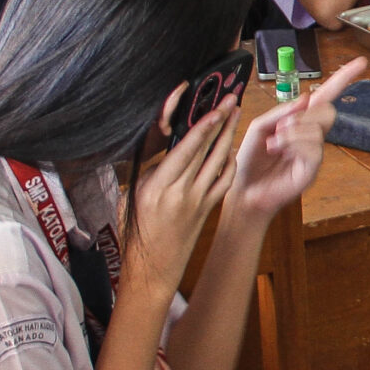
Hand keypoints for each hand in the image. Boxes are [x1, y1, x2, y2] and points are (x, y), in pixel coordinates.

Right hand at [129, 85, 240, 290]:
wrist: (152, 269)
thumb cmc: (136, 232)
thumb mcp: (134, 196)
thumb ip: (153, 171)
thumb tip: (170, 149)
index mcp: (158, 187)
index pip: (186, 149)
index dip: (203, 127)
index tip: (215, 109)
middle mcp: (181, 193)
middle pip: (206, 150)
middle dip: (221, 123)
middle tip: (231, 100)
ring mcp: (199, 201)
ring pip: (219, 163)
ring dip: (229, 137)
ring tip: (236, 115)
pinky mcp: (208, 210)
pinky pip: (223, 181)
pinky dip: (229, 162)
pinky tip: (231, 148)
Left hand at [227, 58, 363, 216]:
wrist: (242, 190)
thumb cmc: (249, 160)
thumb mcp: (260, 127)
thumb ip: (281, 111)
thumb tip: (307, 98)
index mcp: (299, 122)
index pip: (325, 96)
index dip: (342, 79)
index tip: (360, 63)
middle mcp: (310, 136)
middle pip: (327, 111)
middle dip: (306, 114)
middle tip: (282, 126)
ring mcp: (313, 154)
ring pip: (318, 129)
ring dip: (293, 131)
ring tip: (274, 142)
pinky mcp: (311, 171)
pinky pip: (314, 149)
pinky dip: (294, 144)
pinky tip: (278, 149)